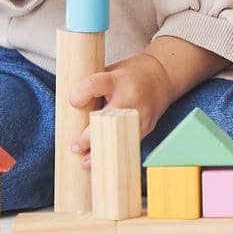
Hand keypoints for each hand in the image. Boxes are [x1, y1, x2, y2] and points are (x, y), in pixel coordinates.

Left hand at [66, 53, 173, 168]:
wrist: (163, 76)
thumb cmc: (131, 73)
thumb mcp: (112, 71)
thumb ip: (93, 88)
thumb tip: (69, 111)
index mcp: (118, 79)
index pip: (95, 85)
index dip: (80, 94)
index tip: (73, 103)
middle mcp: (131, 97)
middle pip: (107, 118)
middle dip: (89, 137)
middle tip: (75, 147)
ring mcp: (141, 113)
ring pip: (119, 136)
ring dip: (101, 151)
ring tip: (86, 162)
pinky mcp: (147, 126)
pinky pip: (129, 143)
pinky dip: (115, 153)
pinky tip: (103, 162)